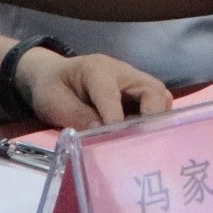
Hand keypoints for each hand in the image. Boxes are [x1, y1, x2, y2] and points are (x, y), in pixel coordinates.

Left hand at [20, 49, 172, 129]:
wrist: (52, 74)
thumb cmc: (52, 87)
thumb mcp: (54, 102)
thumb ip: (77, 116)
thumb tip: (102, 134)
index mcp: (97, 70)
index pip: (111, 95)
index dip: (115, 119)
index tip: (116, 141)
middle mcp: (122, 72)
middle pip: (151, 89)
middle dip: (151, 116)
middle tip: (142, 142)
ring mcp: (133, 81)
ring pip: (160, 96)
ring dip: (158, 119)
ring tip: (147, 142)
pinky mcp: (137, 92)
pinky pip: (156, 104)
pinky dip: (156, 120)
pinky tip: (145, 138)